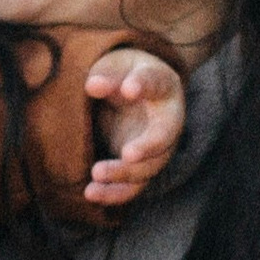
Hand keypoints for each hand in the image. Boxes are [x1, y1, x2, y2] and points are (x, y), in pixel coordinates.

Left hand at [83, 47, 186, 206]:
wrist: (130, 94)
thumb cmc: (124, 75)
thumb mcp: (116, 66)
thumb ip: (107, 75)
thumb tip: (92, 85)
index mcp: (163, 86)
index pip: (156, 83)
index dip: (143, 86)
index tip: (128, 88)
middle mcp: (167, 121)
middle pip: (163, 136)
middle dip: (148, 146)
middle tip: (128, 154)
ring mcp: (157, 149)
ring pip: (148, 167)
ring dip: (123, 174)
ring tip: (96, 173)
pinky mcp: (140, 168)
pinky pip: (132, 186)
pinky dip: (113, 192)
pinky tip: (91, 193)